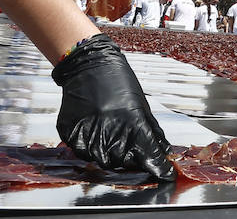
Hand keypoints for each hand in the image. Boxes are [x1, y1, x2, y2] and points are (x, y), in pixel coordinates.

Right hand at [52, 34, 172, 179]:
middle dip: (130, 159)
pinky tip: (94, 132)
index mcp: (132, 123)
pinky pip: (82, 152)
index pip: (149, 155)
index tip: (165, 173)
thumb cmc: (117, 79)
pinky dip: (89, 148)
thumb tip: (164, 149)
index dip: (158, 167)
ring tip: (109, 135)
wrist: (88, 64)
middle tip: (128, 145)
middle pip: (123, 163)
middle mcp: (109, 131)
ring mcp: (88, 134)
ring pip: (102, 161)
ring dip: (109, 154)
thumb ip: (152, 129)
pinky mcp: (71, 133)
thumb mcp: (140, 103)